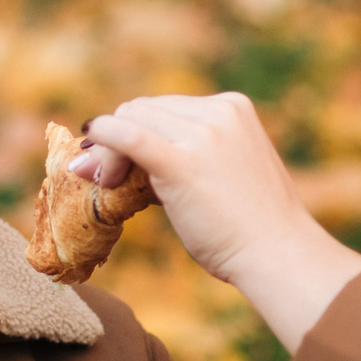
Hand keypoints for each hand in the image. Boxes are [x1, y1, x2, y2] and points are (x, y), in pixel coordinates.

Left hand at [77, 94, 360, 352]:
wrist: (277, 253)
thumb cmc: (254, 225)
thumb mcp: (228, 171)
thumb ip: (193, 156)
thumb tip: (136, 160)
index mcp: (233, 107)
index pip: (166, 107)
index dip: (136, 130)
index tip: (123, 162)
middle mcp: (218, 112)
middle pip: (143, 109)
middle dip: (117, 137)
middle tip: (106, 176)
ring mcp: (202, 133)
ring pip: (130, 120)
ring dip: (108, 149)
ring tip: (105, 182)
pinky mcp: (183, 162)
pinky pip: (127, 137)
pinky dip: (101, 140)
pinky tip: (83, 161)